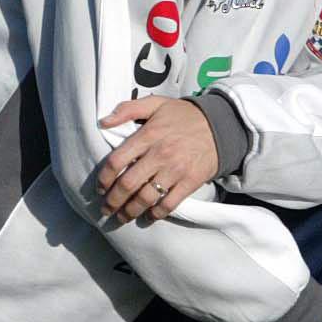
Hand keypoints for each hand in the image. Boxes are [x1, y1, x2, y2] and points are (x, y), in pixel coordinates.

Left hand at [96, 96, 220, 221]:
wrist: (221, 125)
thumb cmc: (184, 115)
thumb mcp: (156, 104)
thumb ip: (128, 109)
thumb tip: (103, 121)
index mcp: (147, 136)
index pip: (116, 161)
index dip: (104, 178)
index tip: (100, 188)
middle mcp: (159, 154)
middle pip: (127, 184)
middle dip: (113, 201)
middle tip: (106, 209)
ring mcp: (175, 170)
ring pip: (145, 197)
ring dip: (130, 211)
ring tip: (122, 217)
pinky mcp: (190, 182)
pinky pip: (169, 203)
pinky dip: (156, 214)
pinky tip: (148, 216)